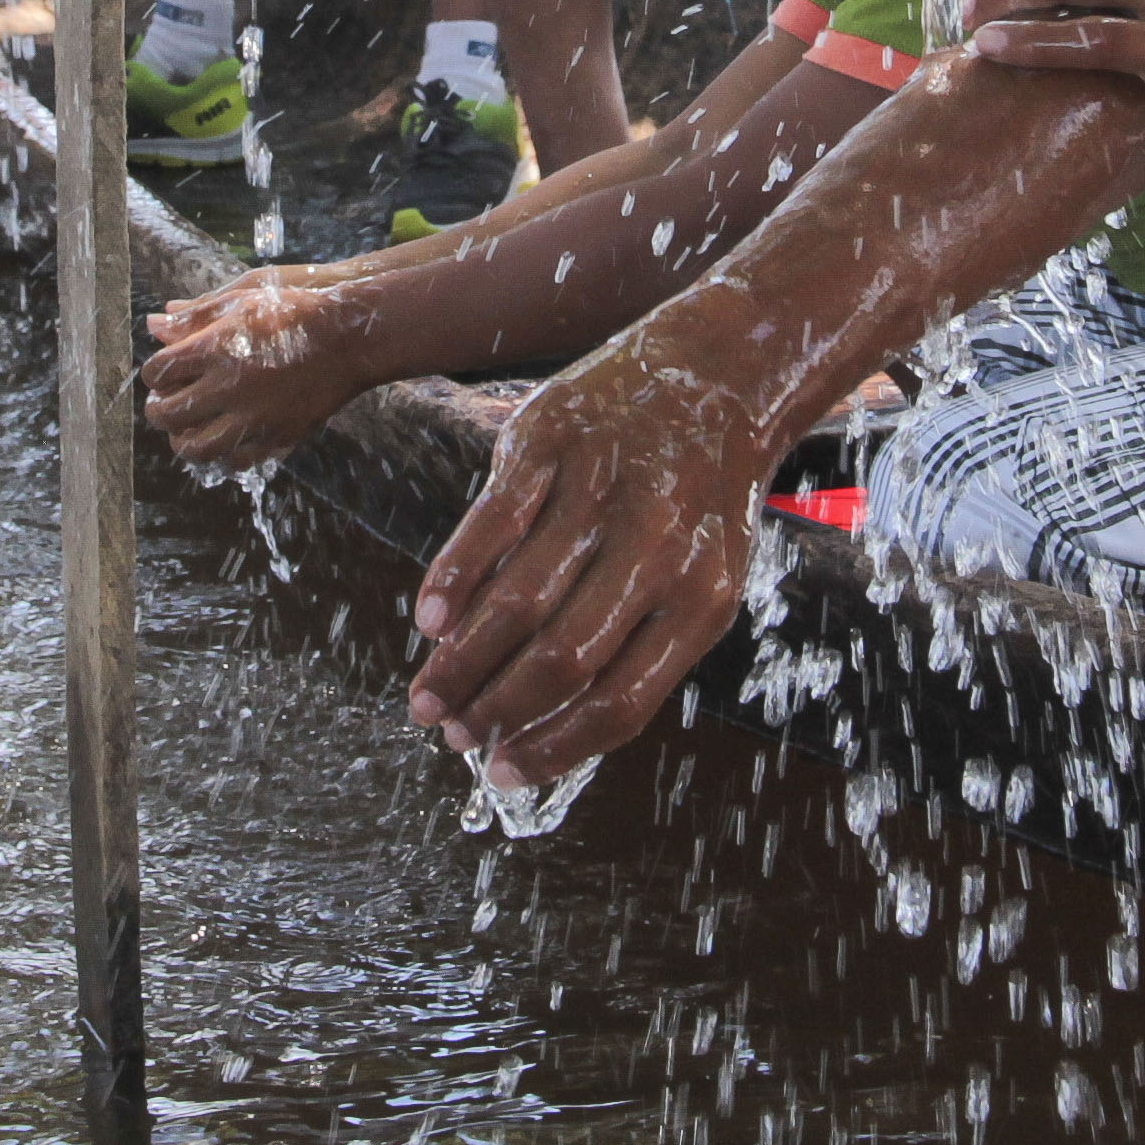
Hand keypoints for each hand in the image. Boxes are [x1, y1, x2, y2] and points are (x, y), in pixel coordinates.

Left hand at [137, 273, 382, 467]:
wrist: (350, 339)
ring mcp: (254, 418)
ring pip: (196, 448)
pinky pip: (236, 461)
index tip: (162, 373)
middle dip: (158, 410)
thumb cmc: (295, 311)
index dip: (152, 374)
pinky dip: (221, 455)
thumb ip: (196, 315)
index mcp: (215, 349)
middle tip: (165, 403)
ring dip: (182, 440)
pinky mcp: (277, 437)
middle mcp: (228, 387)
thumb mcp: (242, 299)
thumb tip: (154, 323)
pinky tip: (223, 439)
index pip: (157, 372)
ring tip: (187, 429)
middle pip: (169, 414)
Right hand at [404, 323, 790, 794]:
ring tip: (427, 697)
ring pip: (519, 599)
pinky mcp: (556, 441)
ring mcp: (604, 490)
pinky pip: (494, 521)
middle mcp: (658, 548)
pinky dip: (453, 577)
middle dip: (496, 710)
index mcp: (701, 600)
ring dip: (462, 661)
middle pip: (561, 657)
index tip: (505, 770)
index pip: (620, 703)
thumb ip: (640, 646)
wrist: (717, 374)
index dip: (554, 748)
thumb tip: (550, 725)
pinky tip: (428, 620)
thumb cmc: (697, 498)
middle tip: (451, 734)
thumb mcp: (700, 578)